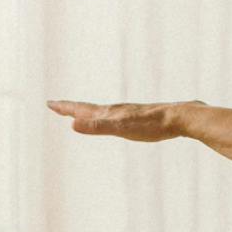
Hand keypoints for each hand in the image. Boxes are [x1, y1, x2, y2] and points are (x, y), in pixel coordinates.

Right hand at [45, 99, 203, 141]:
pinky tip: (120, 121)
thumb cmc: (152, 125)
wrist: (181, 117)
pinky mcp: (144, 118)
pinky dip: (112, 118)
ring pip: (106, 112)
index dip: (65, 108)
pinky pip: (122, 118)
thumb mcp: (122, 128)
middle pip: (90, 109)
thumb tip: (72, 125)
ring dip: (91, 113)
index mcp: (110, 114)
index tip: (50, 103)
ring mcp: (131, 114)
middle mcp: (119, 111)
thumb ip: (98, 127)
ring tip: (85, 113)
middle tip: (58, 106)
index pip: (82, 110)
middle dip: (73, 108)